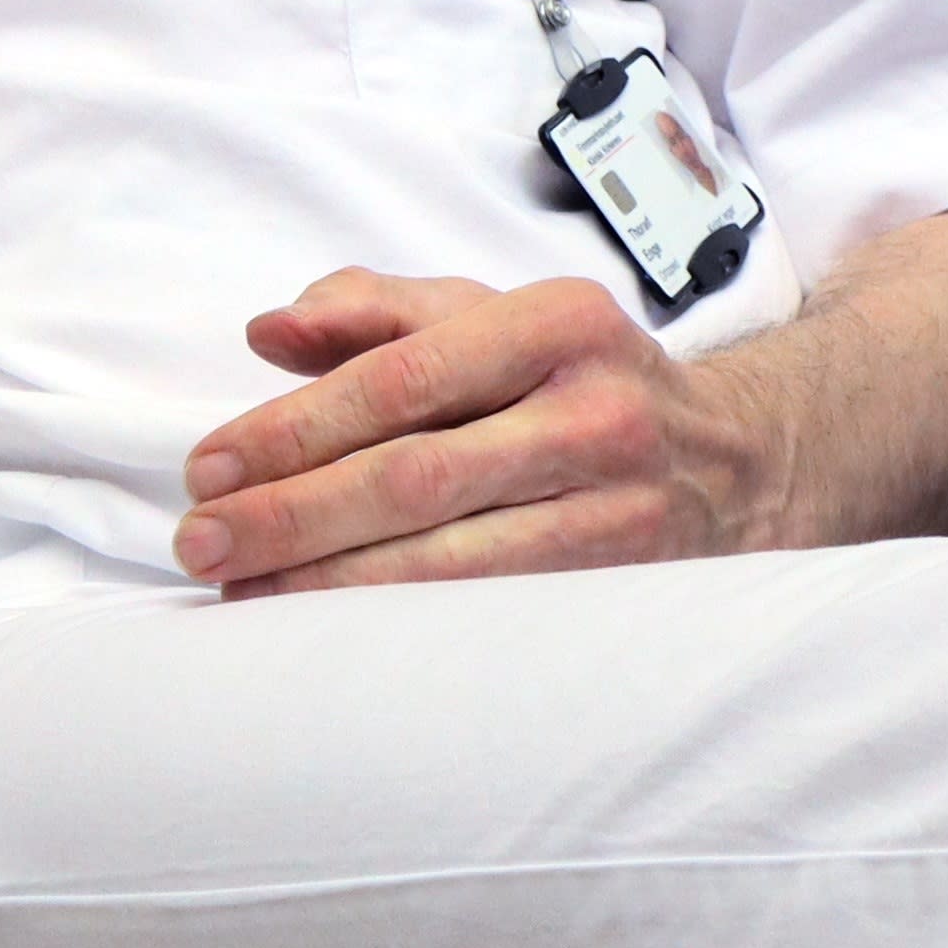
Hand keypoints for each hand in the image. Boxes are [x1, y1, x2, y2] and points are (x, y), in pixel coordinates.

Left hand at [177, 268, 787, 595]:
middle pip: (417, 475)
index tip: (209, 467)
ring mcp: (620, 510)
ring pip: (452, 561)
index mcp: (556, 322)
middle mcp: (596, 411)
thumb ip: (379, 312)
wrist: (745, 461)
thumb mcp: (498, 316)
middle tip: (202, 541)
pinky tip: (329, 635)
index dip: (295, 428)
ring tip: (241, 592)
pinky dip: (399, 629)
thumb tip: (269, 331)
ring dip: (329, 585)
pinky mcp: (625, 591)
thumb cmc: (585, 381)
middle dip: (293, 515)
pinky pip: (492, 617)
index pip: (402, 378)